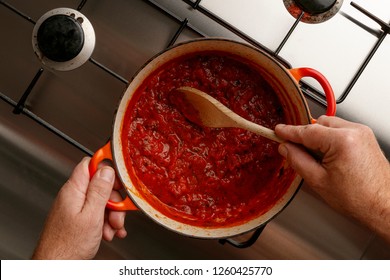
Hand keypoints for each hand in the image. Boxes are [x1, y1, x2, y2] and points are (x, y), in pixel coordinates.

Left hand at [32, 157, 126, 258]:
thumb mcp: (91, 215)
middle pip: (100, 186)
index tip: (120, 178)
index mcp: (74, 190)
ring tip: (112, 229)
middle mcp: (73, 196)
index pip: (90, 164)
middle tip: (118, 215)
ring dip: (112, 215)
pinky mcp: (77, 219)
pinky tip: (109, 233)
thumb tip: (107, 170)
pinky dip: (106, 222)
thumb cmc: (68, 246)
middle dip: (114, 200)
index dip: (107, 168)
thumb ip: (99, 190)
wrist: (55, 266)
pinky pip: (96, 214)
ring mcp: (75, 208)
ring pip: (100, 202)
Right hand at [275, 116, 389, 241]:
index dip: (289, 131)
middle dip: (305, 136)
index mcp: (342, 141)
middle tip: (295, 151)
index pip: (307, 131)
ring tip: (316, 159)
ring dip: (318, 137)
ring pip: (329, 126)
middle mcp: (355, 132)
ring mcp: (362, 133)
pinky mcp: (366, 138)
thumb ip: (297, 160)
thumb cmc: (358, 199)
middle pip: (318, 124)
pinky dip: (330, 139)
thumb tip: (285, 148)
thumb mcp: (318, 180)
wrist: (383, 207)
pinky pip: (340, 131)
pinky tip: (327, 157)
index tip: (278, 131)